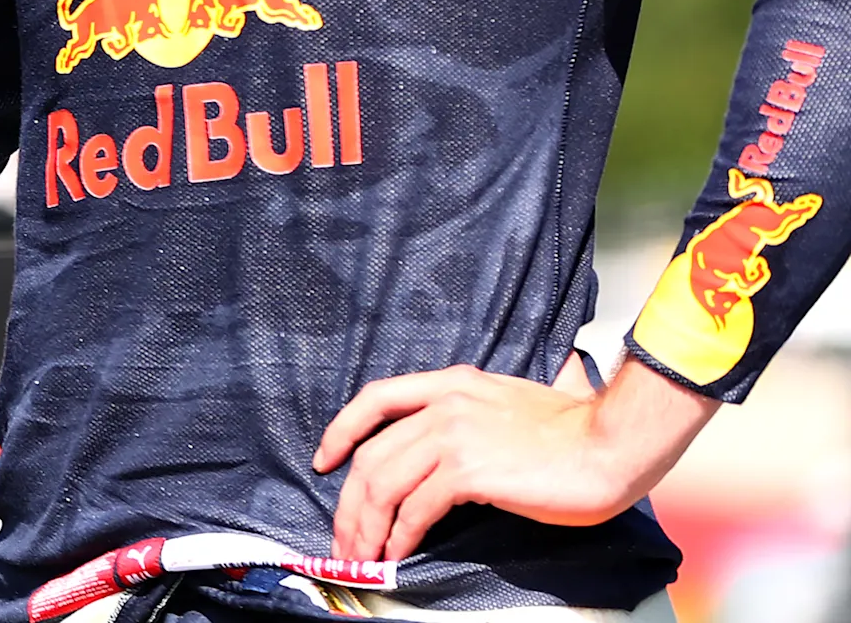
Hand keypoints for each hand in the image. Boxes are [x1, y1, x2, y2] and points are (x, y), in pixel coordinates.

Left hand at [313, 355, 716, 557]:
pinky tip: (398, 554)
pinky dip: (399, 535)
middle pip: (371, 454)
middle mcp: (444, 405)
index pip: (375, 398)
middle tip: (344, 536)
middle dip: (349, 502)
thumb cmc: (573, 433)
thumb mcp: (507, 403)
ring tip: (363, 555)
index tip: (325, 461)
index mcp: (451, 383)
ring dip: (366, 526)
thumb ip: (470, 414)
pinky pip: (415, 508)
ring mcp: (453, 436)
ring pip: (384, 484)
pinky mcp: (469, 472)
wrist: (612, 444)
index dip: (342, 431)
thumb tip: (442, 451)